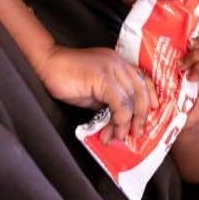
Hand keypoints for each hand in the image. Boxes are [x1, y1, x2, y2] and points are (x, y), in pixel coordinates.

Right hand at [39, 46, 158, 142]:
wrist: (47, 64)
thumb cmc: (66, 77)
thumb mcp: (94, 91)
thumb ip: (108, 101)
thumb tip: (118, 121)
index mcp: (119, 63)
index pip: (143, 79)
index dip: (151, 97)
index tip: (152, 114)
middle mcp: (119, 63)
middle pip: (141, 91)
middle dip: (141, 116)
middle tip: (135, 133)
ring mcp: (112, 68)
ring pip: (132, 99)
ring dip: (127, 123)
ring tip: (118, 136)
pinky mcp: (103, 77)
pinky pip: (120, 103)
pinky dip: (119, 120)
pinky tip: (111, 130)